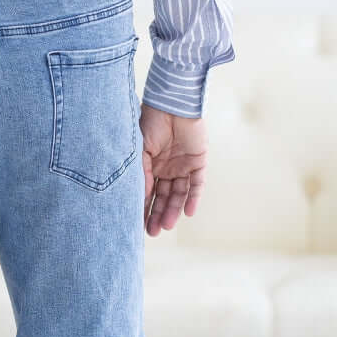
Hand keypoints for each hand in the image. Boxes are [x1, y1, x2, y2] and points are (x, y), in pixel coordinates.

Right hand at [140, 104, 207, 233]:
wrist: (171, 104)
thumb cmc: (151, 122)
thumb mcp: (141, 150)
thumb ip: (142, 173)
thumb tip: (141, 198)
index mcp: (151, 164)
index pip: (148, 191)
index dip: (144, 207)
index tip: (138, 224)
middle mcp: (167, 167)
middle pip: (164, 196)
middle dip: (158, 214)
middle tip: (153, 232)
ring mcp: (182, 165)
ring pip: (179, 193)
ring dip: (174, 210)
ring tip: (168, 226)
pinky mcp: (198, 162)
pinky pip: (197, 184)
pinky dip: (193, 198)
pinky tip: (188, 212)